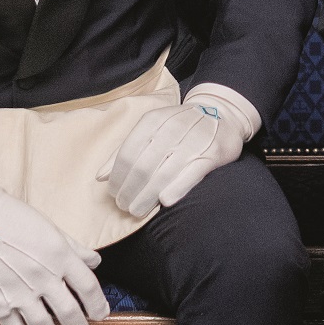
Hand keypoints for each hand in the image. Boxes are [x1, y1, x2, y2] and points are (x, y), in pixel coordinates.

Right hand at [0, 181, 111, 324]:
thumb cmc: (16, 218)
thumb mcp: (53, 229)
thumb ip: (75, 249)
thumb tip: (94, 262)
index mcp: (61, 256)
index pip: (89, 288)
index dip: (98, 306)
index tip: (100, 314)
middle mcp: (44, 277)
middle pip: (70, 313)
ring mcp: (20, 291)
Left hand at [100, 89, 256, 219]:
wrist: (223, 115)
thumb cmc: (179, 127)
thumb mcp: (151, 129)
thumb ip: (126, 150)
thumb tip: (100, 177)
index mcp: (154, 120)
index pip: (128, 153)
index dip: (118, 177)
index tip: (114, 192)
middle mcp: (173, 128)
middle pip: (143, 167)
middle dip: (130, 191)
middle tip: (125, 206)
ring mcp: (194, 140)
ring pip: (164, 174)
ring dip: (147, 197)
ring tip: (138, 210)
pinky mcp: (213, 153)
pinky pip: (191, 174)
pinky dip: (176, 189)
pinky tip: (164, 201)